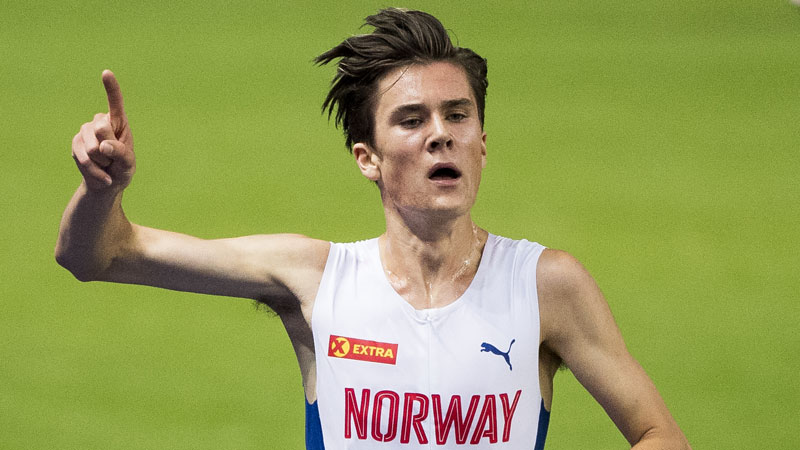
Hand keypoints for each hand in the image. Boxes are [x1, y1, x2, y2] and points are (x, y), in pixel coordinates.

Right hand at [71, 70, 134, 191]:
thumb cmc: (122, 168)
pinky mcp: (75, 143)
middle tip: (113, 158)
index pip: (115, 102)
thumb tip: (104, 146)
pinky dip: (94, 171)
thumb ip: (120, 152)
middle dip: (109, 150)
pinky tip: (101, 174)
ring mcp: (85, 131)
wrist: (107, 183)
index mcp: (119, 122)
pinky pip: (84, 159)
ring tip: (106, 163)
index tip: (106, 73)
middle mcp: (100, 122)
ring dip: (102, 162)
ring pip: (92, 148)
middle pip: (102, 130)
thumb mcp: (128, 163)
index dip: (111, 88)